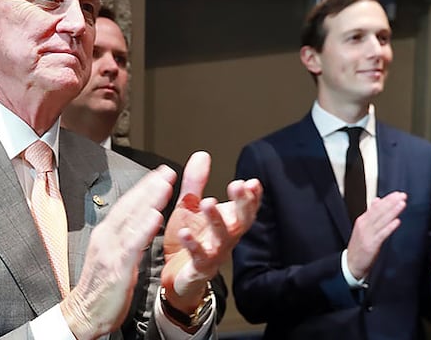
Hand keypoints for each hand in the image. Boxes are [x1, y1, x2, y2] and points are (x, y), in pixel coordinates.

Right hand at [61, 166, 174, 339]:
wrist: (83, 314)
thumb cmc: (100, 288)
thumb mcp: (113, 256)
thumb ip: (126, 238)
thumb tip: (142, 223)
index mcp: (106, 234)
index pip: (126, 205)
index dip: (143, 188)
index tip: (159, 175)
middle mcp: (106, 237)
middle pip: (129, 206)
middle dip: (149, 187)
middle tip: (166, 171)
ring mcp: (110, 251)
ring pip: (131, 219)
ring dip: (149, 200)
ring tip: (166, 185)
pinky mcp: (116, 267)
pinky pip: (132, 244)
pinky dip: (144, 228)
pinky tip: (156, 215)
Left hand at [161, 151, 262, 312]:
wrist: (177, 275)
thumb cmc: (188, 241)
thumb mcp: (189, 206)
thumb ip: (196, 182)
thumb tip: (202, 155)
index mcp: (226, 221)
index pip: (245, 208)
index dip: (252, 196)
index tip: (253, 182)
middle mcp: (225, 238)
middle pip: (241, 220)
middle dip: (242, 203)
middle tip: (238, 186)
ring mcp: (215, 253)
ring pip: (222, 238)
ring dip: (217, 219)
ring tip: (209, 203)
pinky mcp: (200, 267)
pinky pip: (199, 256)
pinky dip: (193, 244)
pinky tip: (185, 233)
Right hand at [346, 191, 406, 279]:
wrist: (351, 264)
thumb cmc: (359, 246)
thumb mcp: (363, 227)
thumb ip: (370, 214)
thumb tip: (377, 200)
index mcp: (363, 220)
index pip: (376, 207)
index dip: (387, 200)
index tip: (397, 194)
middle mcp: (364, 225)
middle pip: (379, 211)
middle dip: (391, 203)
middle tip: (402, 195)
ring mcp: (367, 234)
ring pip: (381, 220)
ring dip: (392, 211)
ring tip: (402, 204)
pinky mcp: (371, 244)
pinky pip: (382, 234)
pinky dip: (389, 227)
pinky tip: (397, 221)